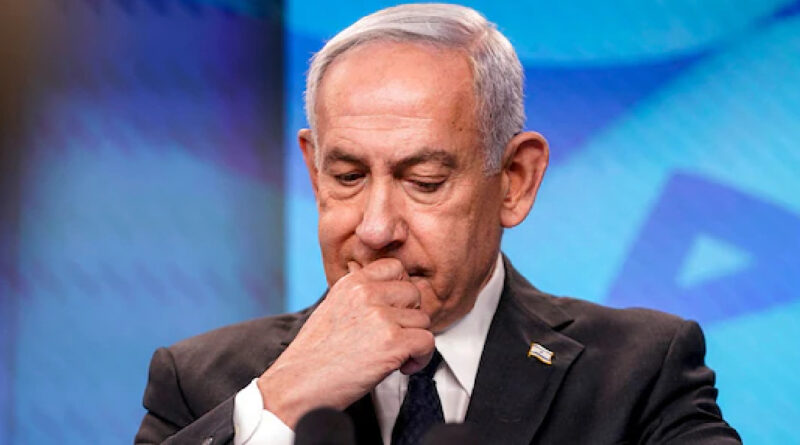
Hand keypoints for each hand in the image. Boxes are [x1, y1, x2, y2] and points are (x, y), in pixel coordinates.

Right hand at [256, 258, 435, 427]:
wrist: (298, 386)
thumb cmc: (314, 356)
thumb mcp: (333, 310)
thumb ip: (360, 298)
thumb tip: (390, 297)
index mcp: (352, 283)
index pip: (396, 268)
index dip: (401, 291)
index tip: (395, 312)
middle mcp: (366, 293)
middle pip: (414, 294)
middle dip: (409, 318)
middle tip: (394, 338)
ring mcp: (380, 316)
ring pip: (423, 320)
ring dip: (415, 342)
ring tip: (394, 357)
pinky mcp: (392, 341)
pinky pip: (427, 342)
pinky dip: (421, 359)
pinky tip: (402, 367)